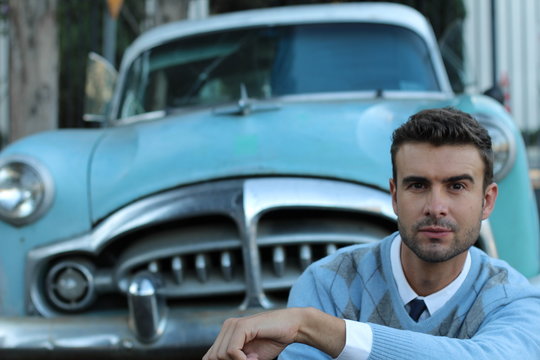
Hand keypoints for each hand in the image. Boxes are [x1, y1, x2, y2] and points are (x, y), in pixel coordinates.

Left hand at [202, 307, 345, 359]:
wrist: (292, 327)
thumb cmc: (273, 341)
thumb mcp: (249, 355)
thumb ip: (235, 358)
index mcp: (227, 332)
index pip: (210, 356)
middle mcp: (227, 326)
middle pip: (213, 357)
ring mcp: (233, 325)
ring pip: (220, 355)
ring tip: (253, 358)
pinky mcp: (242, 326)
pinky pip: (231, 351)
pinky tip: (254, 357)